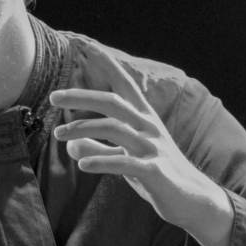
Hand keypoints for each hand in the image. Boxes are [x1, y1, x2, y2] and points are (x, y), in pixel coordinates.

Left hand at [49, 41, 233, 245]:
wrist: (193, 201)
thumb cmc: (159, 177)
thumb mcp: (126, 159)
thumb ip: (99, 149)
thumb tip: (71, 144)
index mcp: (144, 119)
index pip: (124, 84)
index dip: (106, 64)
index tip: (84, 45)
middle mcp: (149, 127)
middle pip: (113, 102)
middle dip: (82, 96)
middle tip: (53, 96)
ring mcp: (153, 148)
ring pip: (114, 128)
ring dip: (82, 129)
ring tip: (58, 135)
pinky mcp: (155, 171)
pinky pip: (124, 163)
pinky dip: (101, 161)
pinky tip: (82, 164)